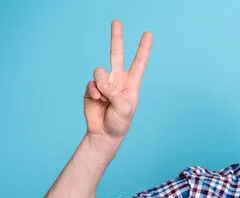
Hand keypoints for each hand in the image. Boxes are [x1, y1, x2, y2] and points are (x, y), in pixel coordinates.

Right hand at [83, 20, 151, 140]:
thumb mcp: (124, 109)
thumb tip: (100, 80)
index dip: (143, 49)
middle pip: (116, 54)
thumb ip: (114, 92)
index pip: (139, 63)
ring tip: (105, 99)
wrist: (104, 134)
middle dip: (116, 37)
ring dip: (102, 85)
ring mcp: (104, 83)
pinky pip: (91, 83)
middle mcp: (118, 80)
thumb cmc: (120, 123)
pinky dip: (94, 92)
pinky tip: (97, 100)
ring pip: (99, 71)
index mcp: (132, 83)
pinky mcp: (92, 88)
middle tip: (117, 21)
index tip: (148, 34)